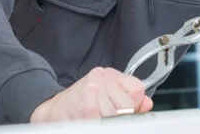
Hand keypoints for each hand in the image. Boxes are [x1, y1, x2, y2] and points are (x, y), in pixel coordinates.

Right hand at [30, 67, 152, 122]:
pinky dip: (98, 125)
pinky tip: (87, 122)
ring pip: (117, 116)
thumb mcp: (106, 97)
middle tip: (103, 118)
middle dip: (119, 118)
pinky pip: (103, 122)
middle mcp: (100, 77)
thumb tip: (147, 104)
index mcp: (109, 74)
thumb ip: (130, 100)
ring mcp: (92, 90)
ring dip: (107, 123)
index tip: (121, 112)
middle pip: (128, 106)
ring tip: (95, 120)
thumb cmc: (80, 104)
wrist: (52, 111)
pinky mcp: (85, 106)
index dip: (132, 106)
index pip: (137, 90)